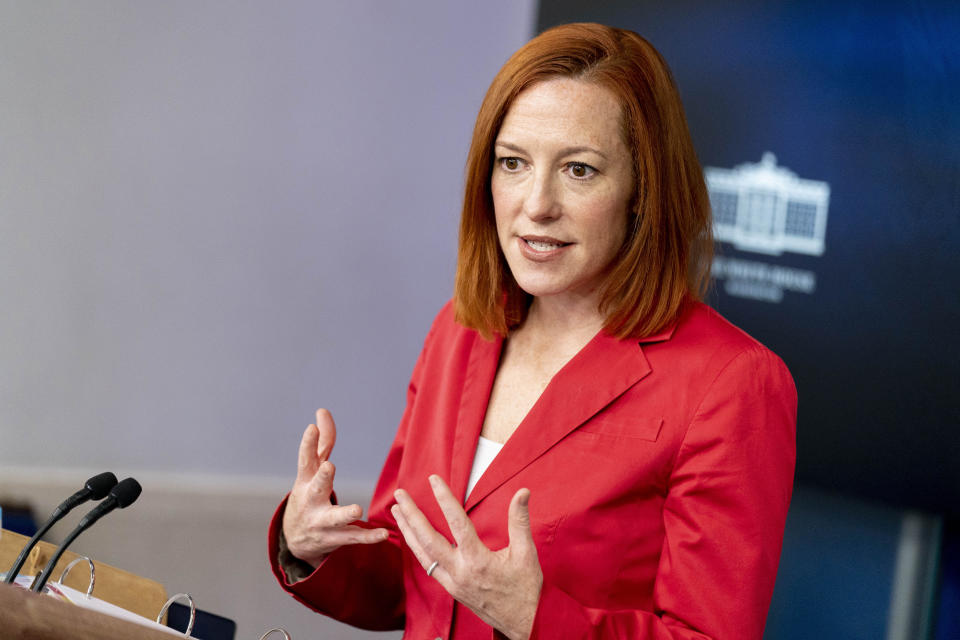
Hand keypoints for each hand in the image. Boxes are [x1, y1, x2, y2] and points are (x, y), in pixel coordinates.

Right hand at [282, 409, 388, 566]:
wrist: (295, 540)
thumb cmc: (308, 494)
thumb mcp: (311, 470)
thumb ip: (322, 442)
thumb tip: (322, 410)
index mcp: (306, 481)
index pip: (305, 460)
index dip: (308, 444)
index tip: (311, 427)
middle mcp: (311, 501)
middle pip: (316, 489)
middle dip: (322, 478)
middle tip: (329, 467)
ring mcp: (321, 522)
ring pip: (333, 519)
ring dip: (345, 514)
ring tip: (357, 509)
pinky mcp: (334, 539)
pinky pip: (352, 538)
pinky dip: (367, 537)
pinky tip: (383, 534)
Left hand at [391, 475, 542, 639]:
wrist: (523, 622)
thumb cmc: (525, 589)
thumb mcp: (526, 553)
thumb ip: (520, 520)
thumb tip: (522, 493)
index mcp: (478, 561)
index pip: (457, 523)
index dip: (444, 498)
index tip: (434, 480)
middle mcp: (459, 572)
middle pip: (428, 539)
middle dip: (411, 515)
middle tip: (400, 495)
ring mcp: (452, 582)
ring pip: (421, 555)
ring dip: (407, 531)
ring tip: (397, 511)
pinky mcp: (451, 589)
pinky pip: (427, 566)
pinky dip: (416, 549)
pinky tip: (411, 537)